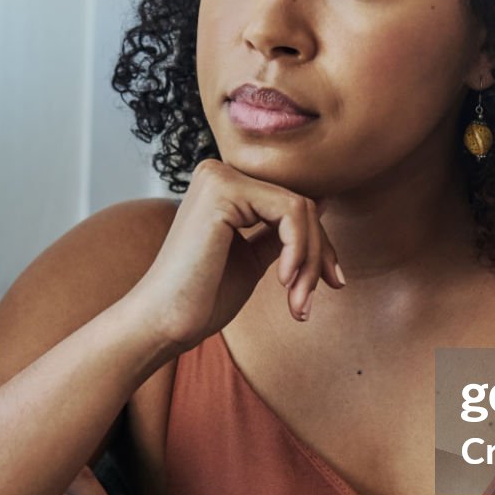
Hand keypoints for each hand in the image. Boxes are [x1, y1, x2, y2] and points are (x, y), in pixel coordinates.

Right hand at [123, 158, 344, 353]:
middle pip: (301, 203)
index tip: (331, 283)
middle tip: (309, 302)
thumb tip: (323, 202)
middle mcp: (219, 172)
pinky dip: (298, 251)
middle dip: (318, 256)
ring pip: (301, 208)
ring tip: (297, 303)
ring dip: (310, 262)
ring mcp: (219, 176)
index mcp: (224, 186)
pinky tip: (283, 282)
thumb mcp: (253, 258)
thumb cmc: (202, 298)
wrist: (163, 322)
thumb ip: (281, 231)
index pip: (292, 203)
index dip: (319, 245)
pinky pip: (289, 212)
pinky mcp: (222, 189)